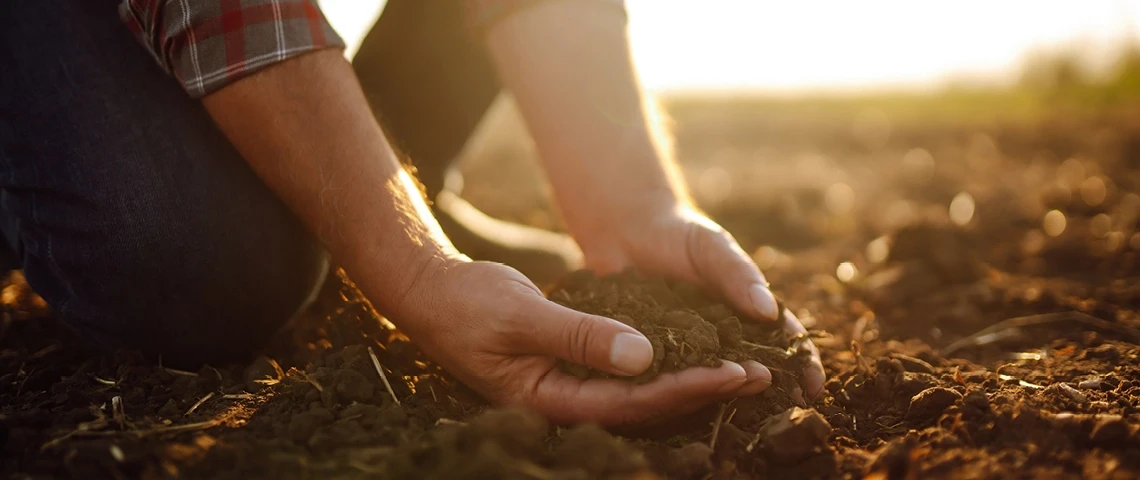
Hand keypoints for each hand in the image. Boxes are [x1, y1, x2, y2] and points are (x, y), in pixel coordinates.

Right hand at [385, 256, 769, 424]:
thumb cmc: (467, 304)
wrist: (431, 294)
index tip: (733, 371)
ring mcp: (568, 386)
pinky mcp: (571, 367)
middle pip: (645, 406)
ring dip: (689, 378)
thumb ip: (580, 336)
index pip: (631, 403)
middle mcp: (564, 402)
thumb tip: (644, 357)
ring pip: (640, 392)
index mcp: (549, 400)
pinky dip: (662, 362)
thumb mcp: (522, 315)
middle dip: (702, 390)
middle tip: (760, 375)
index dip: (685, 389)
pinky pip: (626, 372)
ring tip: (743, 368)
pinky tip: (695, 351)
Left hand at [574, 203, 826, 400]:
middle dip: (772, 394)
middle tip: (784, 416)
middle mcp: (720, 336)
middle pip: (753, 369)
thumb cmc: (678, 233)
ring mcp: (687, 349)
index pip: (782, 342)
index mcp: (745, 311)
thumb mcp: (712, 247)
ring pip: (711, 380)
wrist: (625, 229)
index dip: (802, 366)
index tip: (814, 389)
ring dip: (725, 397)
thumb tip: (770, 310)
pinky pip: (667, 376)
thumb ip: (738, 275)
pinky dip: (677, 392)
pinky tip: (682, 408)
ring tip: (741, 419)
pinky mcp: (652, 354)